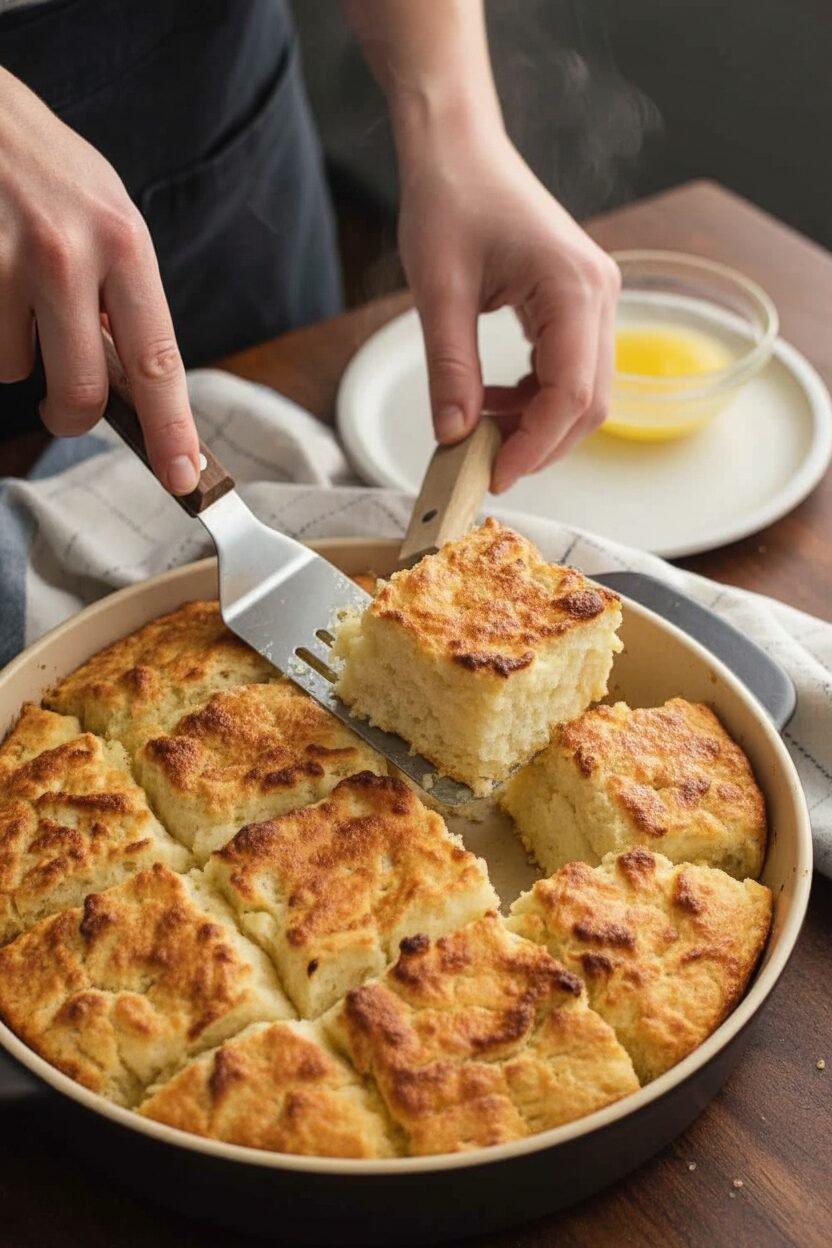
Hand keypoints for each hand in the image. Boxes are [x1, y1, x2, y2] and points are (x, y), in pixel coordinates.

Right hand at [0, 68, 199, 493]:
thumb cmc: (44, 166)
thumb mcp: (107, 214)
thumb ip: (124, 296)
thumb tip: (133, 383)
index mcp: (123, 242)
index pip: (156, 361)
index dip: (172, 430)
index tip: (185, 476)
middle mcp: (66, 255)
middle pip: (79, 392)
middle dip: (71, 417)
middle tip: (64, 409)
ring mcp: (4, 262)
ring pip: (13, 369)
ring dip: (15, 350)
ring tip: (13, 287)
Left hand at [397, 126, 619, 492]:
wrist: (459, 147)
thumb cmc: (450, 197)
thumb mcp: (438, 290)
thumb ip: (449, 369)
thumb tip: (454, 436)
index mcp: (573, 287)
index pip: (572, 393)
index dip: (536, 445)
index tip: (495, 475)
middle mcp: (597, 294)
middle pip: (590, 402)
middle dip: (541, 443)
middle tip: (485, 466)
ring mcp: (593, 297)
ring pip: (584, 391)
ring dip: (537, 422)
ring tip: (481, 429)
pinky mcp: (577, 301)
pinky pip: (569, 368)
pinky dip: (535, 397)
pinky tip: (493, 399)